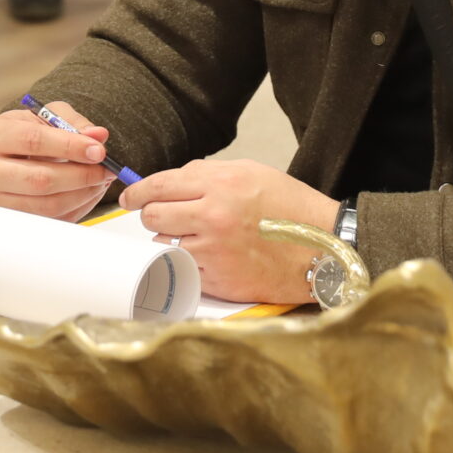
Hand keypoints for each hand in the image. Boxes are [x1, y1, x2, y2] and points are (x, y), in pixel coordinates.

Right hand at [0, 100, 115, 221]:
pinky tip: (88, 194)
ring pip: (46, 205)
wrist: (0, 157)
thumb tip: (98, 135)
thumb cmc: (23, 134)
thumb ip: (72, 122)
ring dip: (82, 195)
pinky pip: (49, 221)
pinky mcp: (8, 220)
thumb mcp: (43, 116)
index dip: (70, 146)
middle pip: (40, 179)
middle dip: (81, 175)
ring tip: (100, 181)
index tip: (98, 150)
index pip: (33, 140)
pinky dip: (76, 209)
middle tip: (106, 169)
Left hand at [120, 159, 335, 304]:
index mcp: (219, 184)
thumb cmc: (291, 208)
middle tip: (161, 217)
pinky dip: (188, 262)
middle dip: (151, 215)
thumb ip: (208, 173)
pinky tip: (209, 255)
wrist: (323, 249)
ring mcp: (214, 251)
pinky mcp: (218, 279)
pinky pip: (183, 267)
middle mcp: (212, 216)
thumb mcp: (252, 173)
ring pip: (163, 243)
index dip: (137, 192)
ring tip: (197, 237)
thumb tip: (173, 180)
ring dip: (171, 239)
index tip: (129, 197)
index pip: (158, 185)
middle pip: (152, 216)